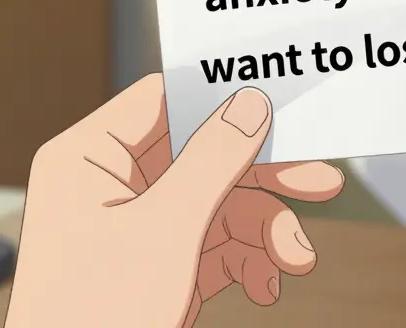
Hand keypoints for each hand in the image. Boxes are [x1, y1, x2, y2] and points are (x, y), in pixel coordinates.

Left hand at [4, 76, 344, 326]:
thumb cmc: (90, 316)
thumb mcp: (165, 228)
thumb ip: (212, 158)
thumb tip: (248, 104)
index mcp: (87, 157)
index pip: (164, 101)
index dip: (224, 100)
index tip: (281, 106)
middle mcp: (107, 184)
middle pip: (202, 155)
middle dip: (262, 180)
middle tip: (318, 183)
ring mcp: (132, 227)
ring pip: (217, 204)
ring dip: (262, 231)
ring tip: (294, 258)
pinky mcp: (154, 265)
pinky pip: (211, 243)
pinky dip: (245, 261)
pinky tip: (267, 284)